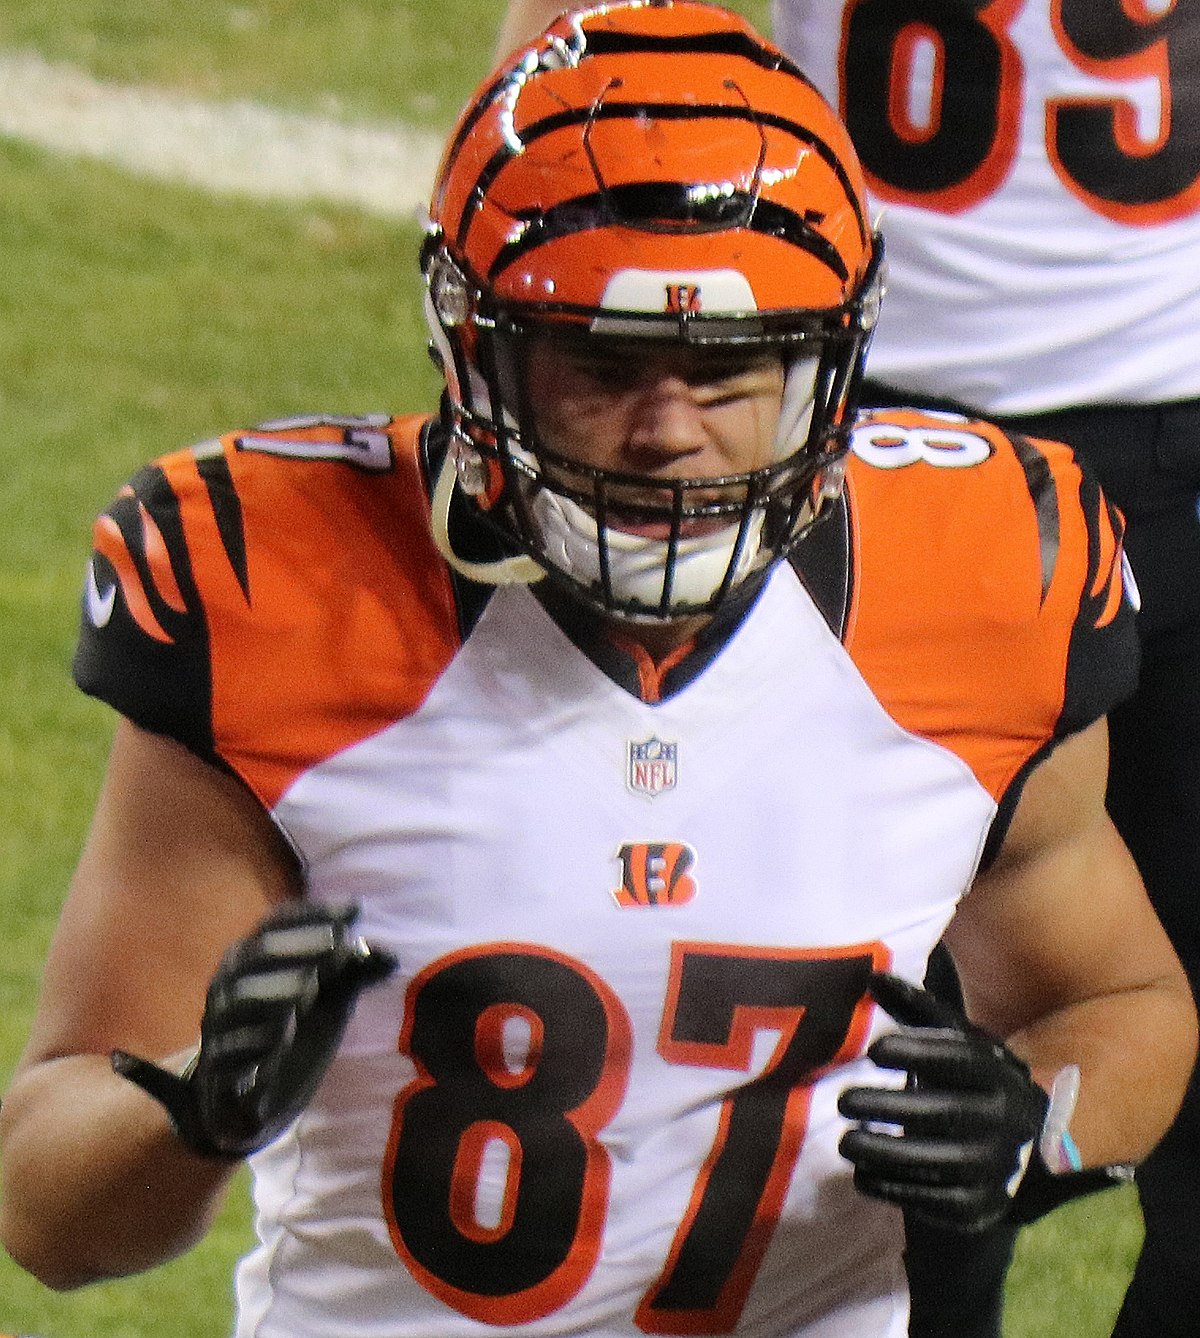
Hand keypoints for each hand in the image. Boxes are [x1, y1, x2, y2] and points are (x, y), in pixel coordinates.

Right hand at [113, 902, 394, 1158]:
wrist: (254, 1100)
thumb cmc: (293, 1034)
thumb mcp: (328, 1000)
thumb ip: (352, 974)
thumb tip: (390, 955)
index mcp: (253, 959)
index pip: (278, 922)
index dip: (315, 913)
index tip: (355, 910)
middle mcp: (230, 983)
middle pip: (259, 952)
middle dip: (301, 945)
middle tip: (339, 943)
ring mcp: (219, 1024)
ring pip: (243, 997)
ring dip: (280, 988)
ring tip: (312, 987)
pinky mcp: (218, 1066)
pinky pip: (231, 1049)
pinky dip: (258, 1041)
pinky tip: (284, 1037)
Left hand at [837, 971, 1048, 1231]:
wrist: (1026, 1146)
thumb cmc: (974, 1080)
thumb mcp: (957, 1041)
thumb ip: (916, 1010)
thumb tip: (872, 976)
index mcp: (998, 1073)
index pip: (959, 1062)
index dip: (918, 1055)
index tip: (873, 1051)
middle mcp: (1003, 1121)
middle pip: (945, 1114)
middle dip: (890, 1108)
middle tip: (844, 1100)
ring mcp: (996, 1168)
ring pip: (940, 1163)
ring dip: (887, 1154)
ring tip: (846, 1141)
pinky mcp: (981, 1206)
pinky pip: (937, 1201)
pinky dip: (896, 1189)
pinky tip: (863, 1175)